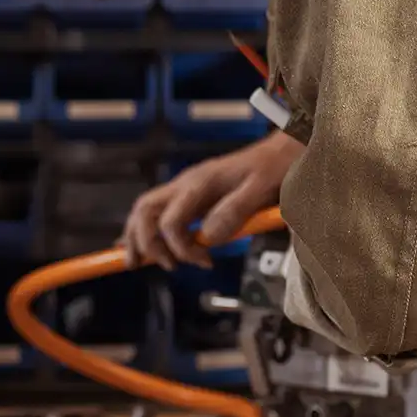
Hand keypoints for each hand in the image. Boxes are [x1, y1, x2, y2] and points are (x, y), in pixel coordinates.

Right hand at [120, 132, 302, 269]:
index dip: (182, 248)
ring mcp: (184, 188)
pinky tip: (144, 246)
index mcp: (199, 183)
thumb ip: (234, 211)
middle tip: (157, 266)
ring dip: (137, 237)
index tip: (205, 262)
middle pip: (145, 211)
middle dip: (143, 242)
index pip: (171, 222)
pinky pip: (158, 211)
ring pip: (145, 210)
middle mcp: (185, 184)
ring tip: (135, 261)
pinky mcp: (190, 194)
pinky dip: (145, 230)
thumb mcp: (260, 188)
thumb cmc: (274, 168)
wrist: (281, 150)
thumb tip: (208, 238)